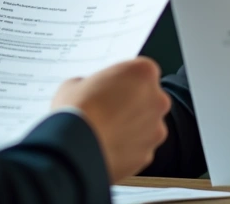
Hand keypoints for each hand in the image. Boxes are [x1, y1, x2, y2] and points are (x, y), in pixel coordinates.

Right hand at [51, 57, 170, 180]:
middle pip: (149, 99)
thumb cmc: (76, 111)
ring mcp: (155, 130)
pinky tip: (106, 148)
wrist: (72, 147)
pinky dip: (127, 150)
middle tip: (108, 110)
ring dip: (131, 128)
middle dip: (133, 104)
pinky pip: (139, 149)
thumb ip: (94, 84)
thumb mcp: (77, 82)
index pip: (141, 72)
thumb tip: (92, 92)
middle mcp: (157, 100)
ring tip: (105, 132)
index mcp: (144, 73)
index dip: (125, 81)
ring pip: (146, 127)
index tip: (114, 87)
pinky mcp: (147, 155)